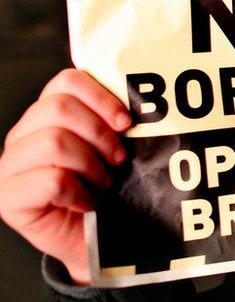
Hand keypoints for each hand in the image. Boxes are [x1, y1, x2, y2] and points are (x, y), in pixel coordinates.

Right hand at [0, 69, 129, 284]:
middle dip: (99, 133)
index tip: (126, 121)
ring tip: (104, 181)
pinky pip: (51, 181)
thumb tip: (134, 105)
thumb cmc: (104, 192)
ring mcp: (9, 167)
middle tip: (119, 157)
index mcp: (45, 116)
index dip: (101, 97)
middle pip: (58, 108)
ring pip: (53, 141)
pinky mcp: (8, 198)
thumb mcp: (109, 149)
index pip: (66, 81)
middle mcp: (22, 136)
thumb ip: (110, 122)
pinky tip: (87, 202)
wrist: (94, 240)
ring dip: (90, 163)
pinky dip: (78, 192)